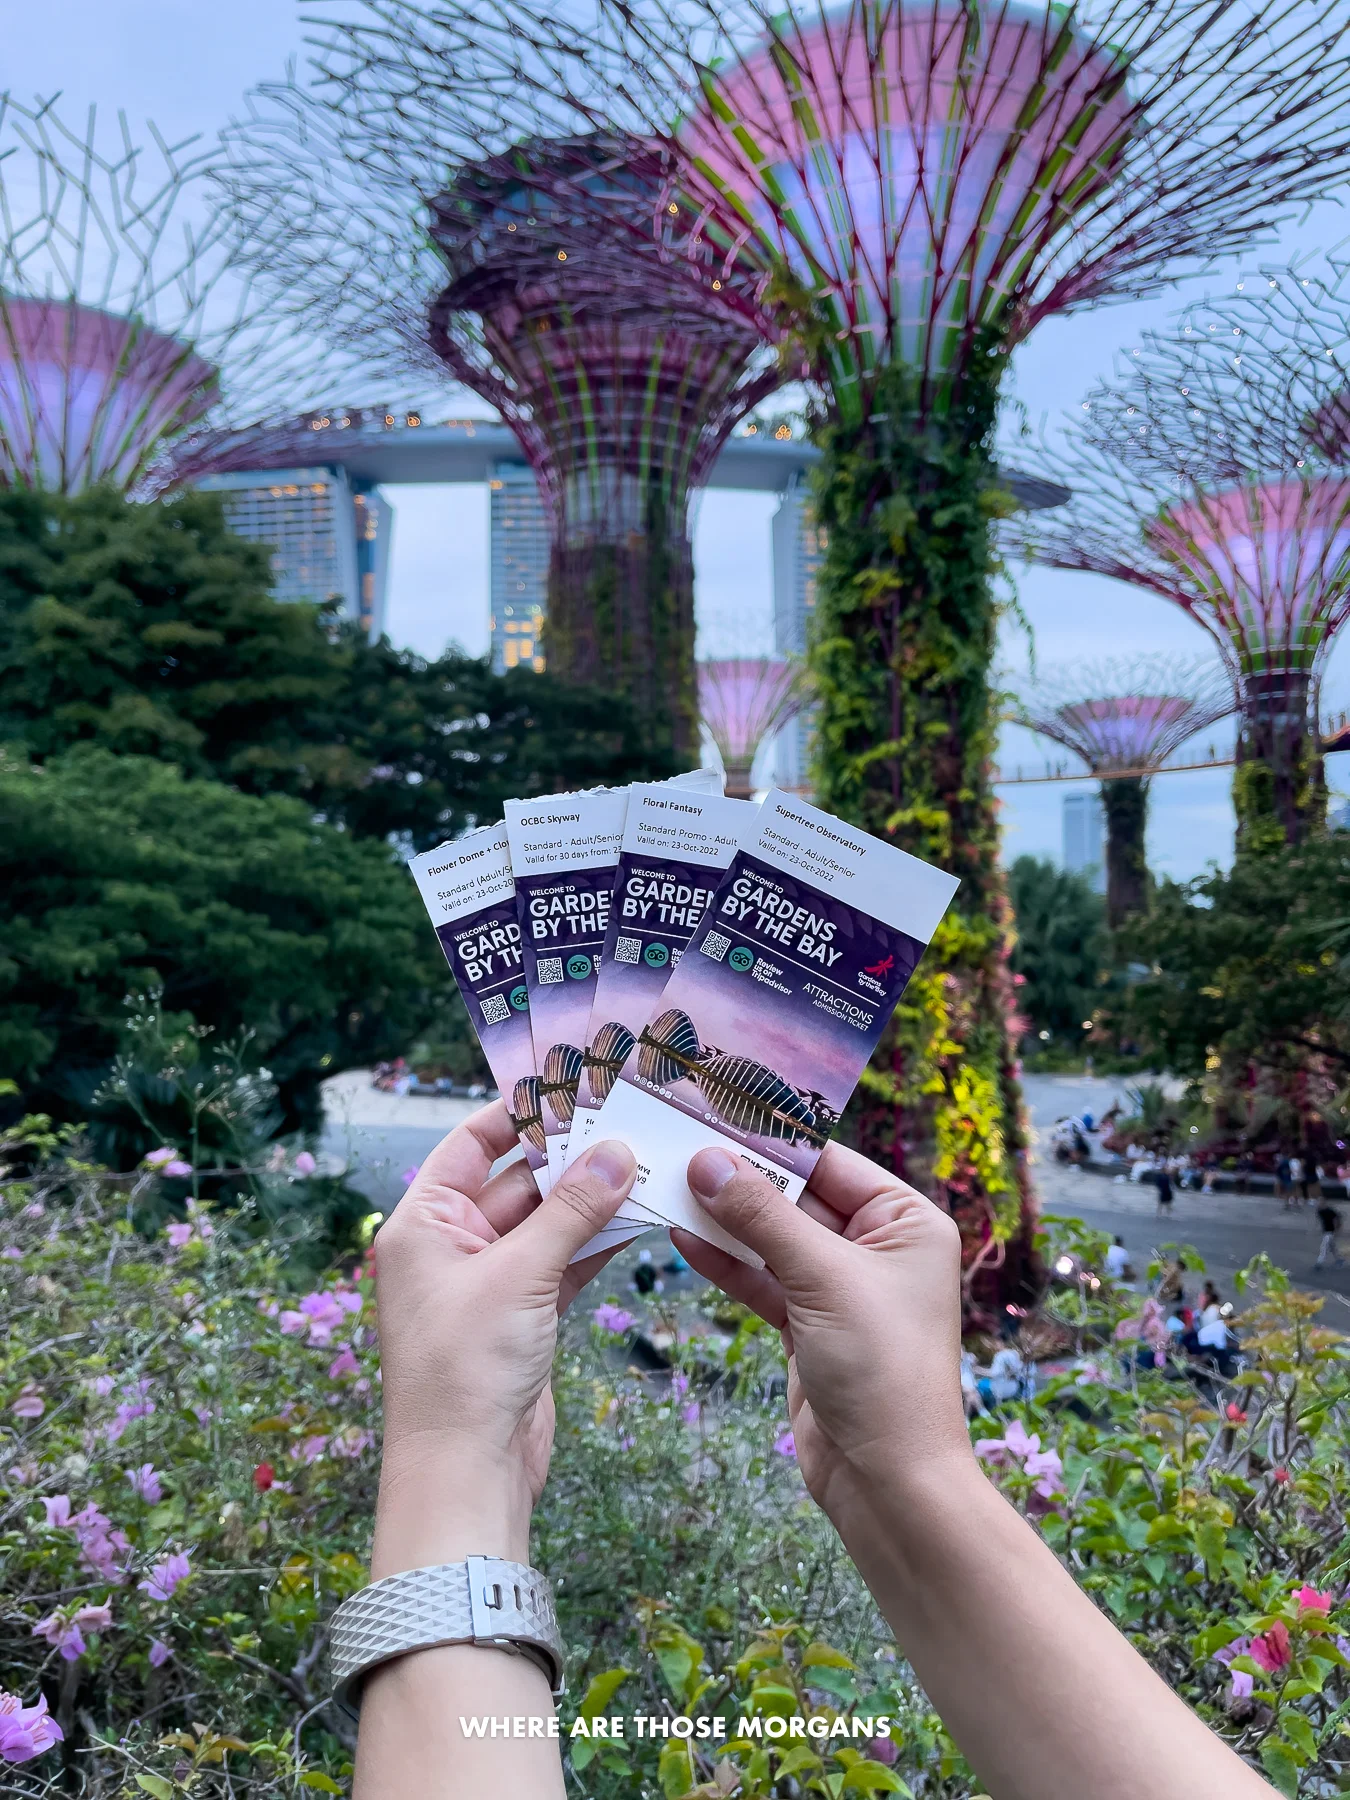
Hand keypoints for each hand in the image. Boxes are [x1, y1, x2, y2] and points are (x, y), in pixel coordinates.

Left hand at [371, 1102, 636, 1573]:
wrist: (466, 1471)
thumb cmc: (465, 1367)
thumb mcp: (521, 1274)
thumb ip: (573, 1210)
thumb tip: (616, 1150)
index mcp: (424, 1224)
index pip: (471, 1143)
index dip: (518, 1111)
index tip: (572, 1083)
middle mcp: (451, 1246)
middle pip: (518, 1181)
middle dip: (572, 1158)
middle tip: (631, 1123)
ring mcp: (489, 1283)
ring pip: (547, 1223)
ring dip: (592, 1201)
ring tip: (648, 1164)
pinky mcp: (523, 1317)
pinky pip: (562, 1262)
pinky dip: (596, 1243)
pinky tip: (640, 1217)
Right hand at [674, 1142, 972, 1530]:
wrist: (888, 1480)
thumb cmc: (881, 1369)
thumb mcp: (822, 1278)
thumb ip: (761, 1216)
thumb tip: (707, 1160)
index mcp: (906, 1222)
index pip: (830, 1162)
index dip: (771, 1141)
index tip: (713, 1113)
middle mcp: (878, 1248)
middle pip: (796, 1198)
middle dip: (740, 1179)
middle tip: (677, 1146)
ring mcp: (840, 1288)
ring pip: (773, 1239)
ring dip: (724, 1219)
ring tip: (666, 1184)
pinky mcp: (808, 1325)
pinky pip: (762, 1280)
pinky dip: (726, 1262)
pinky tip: (682, 1238)